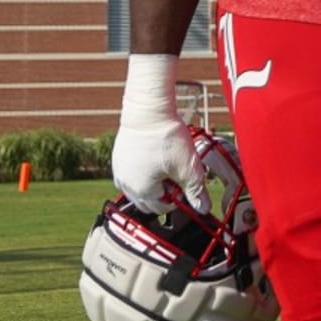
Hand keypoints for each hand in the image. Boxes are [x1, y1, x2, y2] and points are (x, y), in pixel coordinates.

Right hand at [111, 55, 209, 213]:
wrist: (149, 111)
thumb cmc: (167, 137)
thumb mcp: (188, 166)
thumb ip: (196, 190)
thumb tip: (203, 208)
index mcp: (143, 191)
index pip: (163, 208)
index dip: (179, 198)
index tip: (187, 183)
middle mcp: (126, 185)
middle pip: (148, 203)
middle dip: (165, 194)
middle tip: (178, 175)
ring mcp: (119, 172)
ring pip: (138, 190)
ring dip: (153, 184)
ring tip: (167, 165)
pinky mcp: (118, 159)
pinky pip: (130, 175)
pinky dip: (143, 173)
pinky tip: (155, 158)